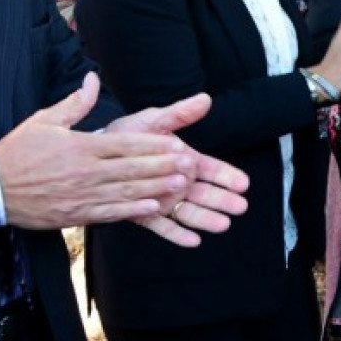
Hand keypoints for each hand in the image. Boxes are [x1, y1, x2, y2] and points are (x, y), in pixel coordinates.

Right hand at [0, 73, 202, 233]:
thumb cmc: (17, 152)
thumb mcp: (44, 121)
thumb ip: (74, 103)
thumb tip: (93, 79)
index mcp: (79, 146)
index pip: (123, 144)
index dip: (152, 145)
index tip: (176, 143)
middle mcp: (83, 171)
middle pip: (130, 168)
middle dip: (162, 166)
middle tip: (190, 163)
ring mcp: (80, 195)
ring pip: (125, 191)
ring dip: (155, 188)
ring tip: (180, 184)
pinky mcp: (74, 214)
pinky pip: (108, 213)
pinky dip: (131, 211)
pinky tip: (152, 207)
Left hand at [105, 91, 250, 246]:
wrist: (97, 154)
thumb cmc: (129, 135)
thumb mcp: (155, 121)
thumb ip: (179, 114)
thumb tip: (204, 99)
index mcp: (185, 161)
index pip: (212, 169)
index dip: (227, 176)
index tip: (243, 183)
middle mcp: (179, 183)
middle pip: (206, 194)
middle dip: (223, 200)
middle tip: (240, 207)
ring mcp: (164, 200)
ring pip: (190, 212)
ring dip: (206, 219)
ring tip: (222, 225)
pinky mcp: (146, 215)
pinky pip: (163, 227)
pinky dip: (177, 235)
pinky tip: (193, 241)